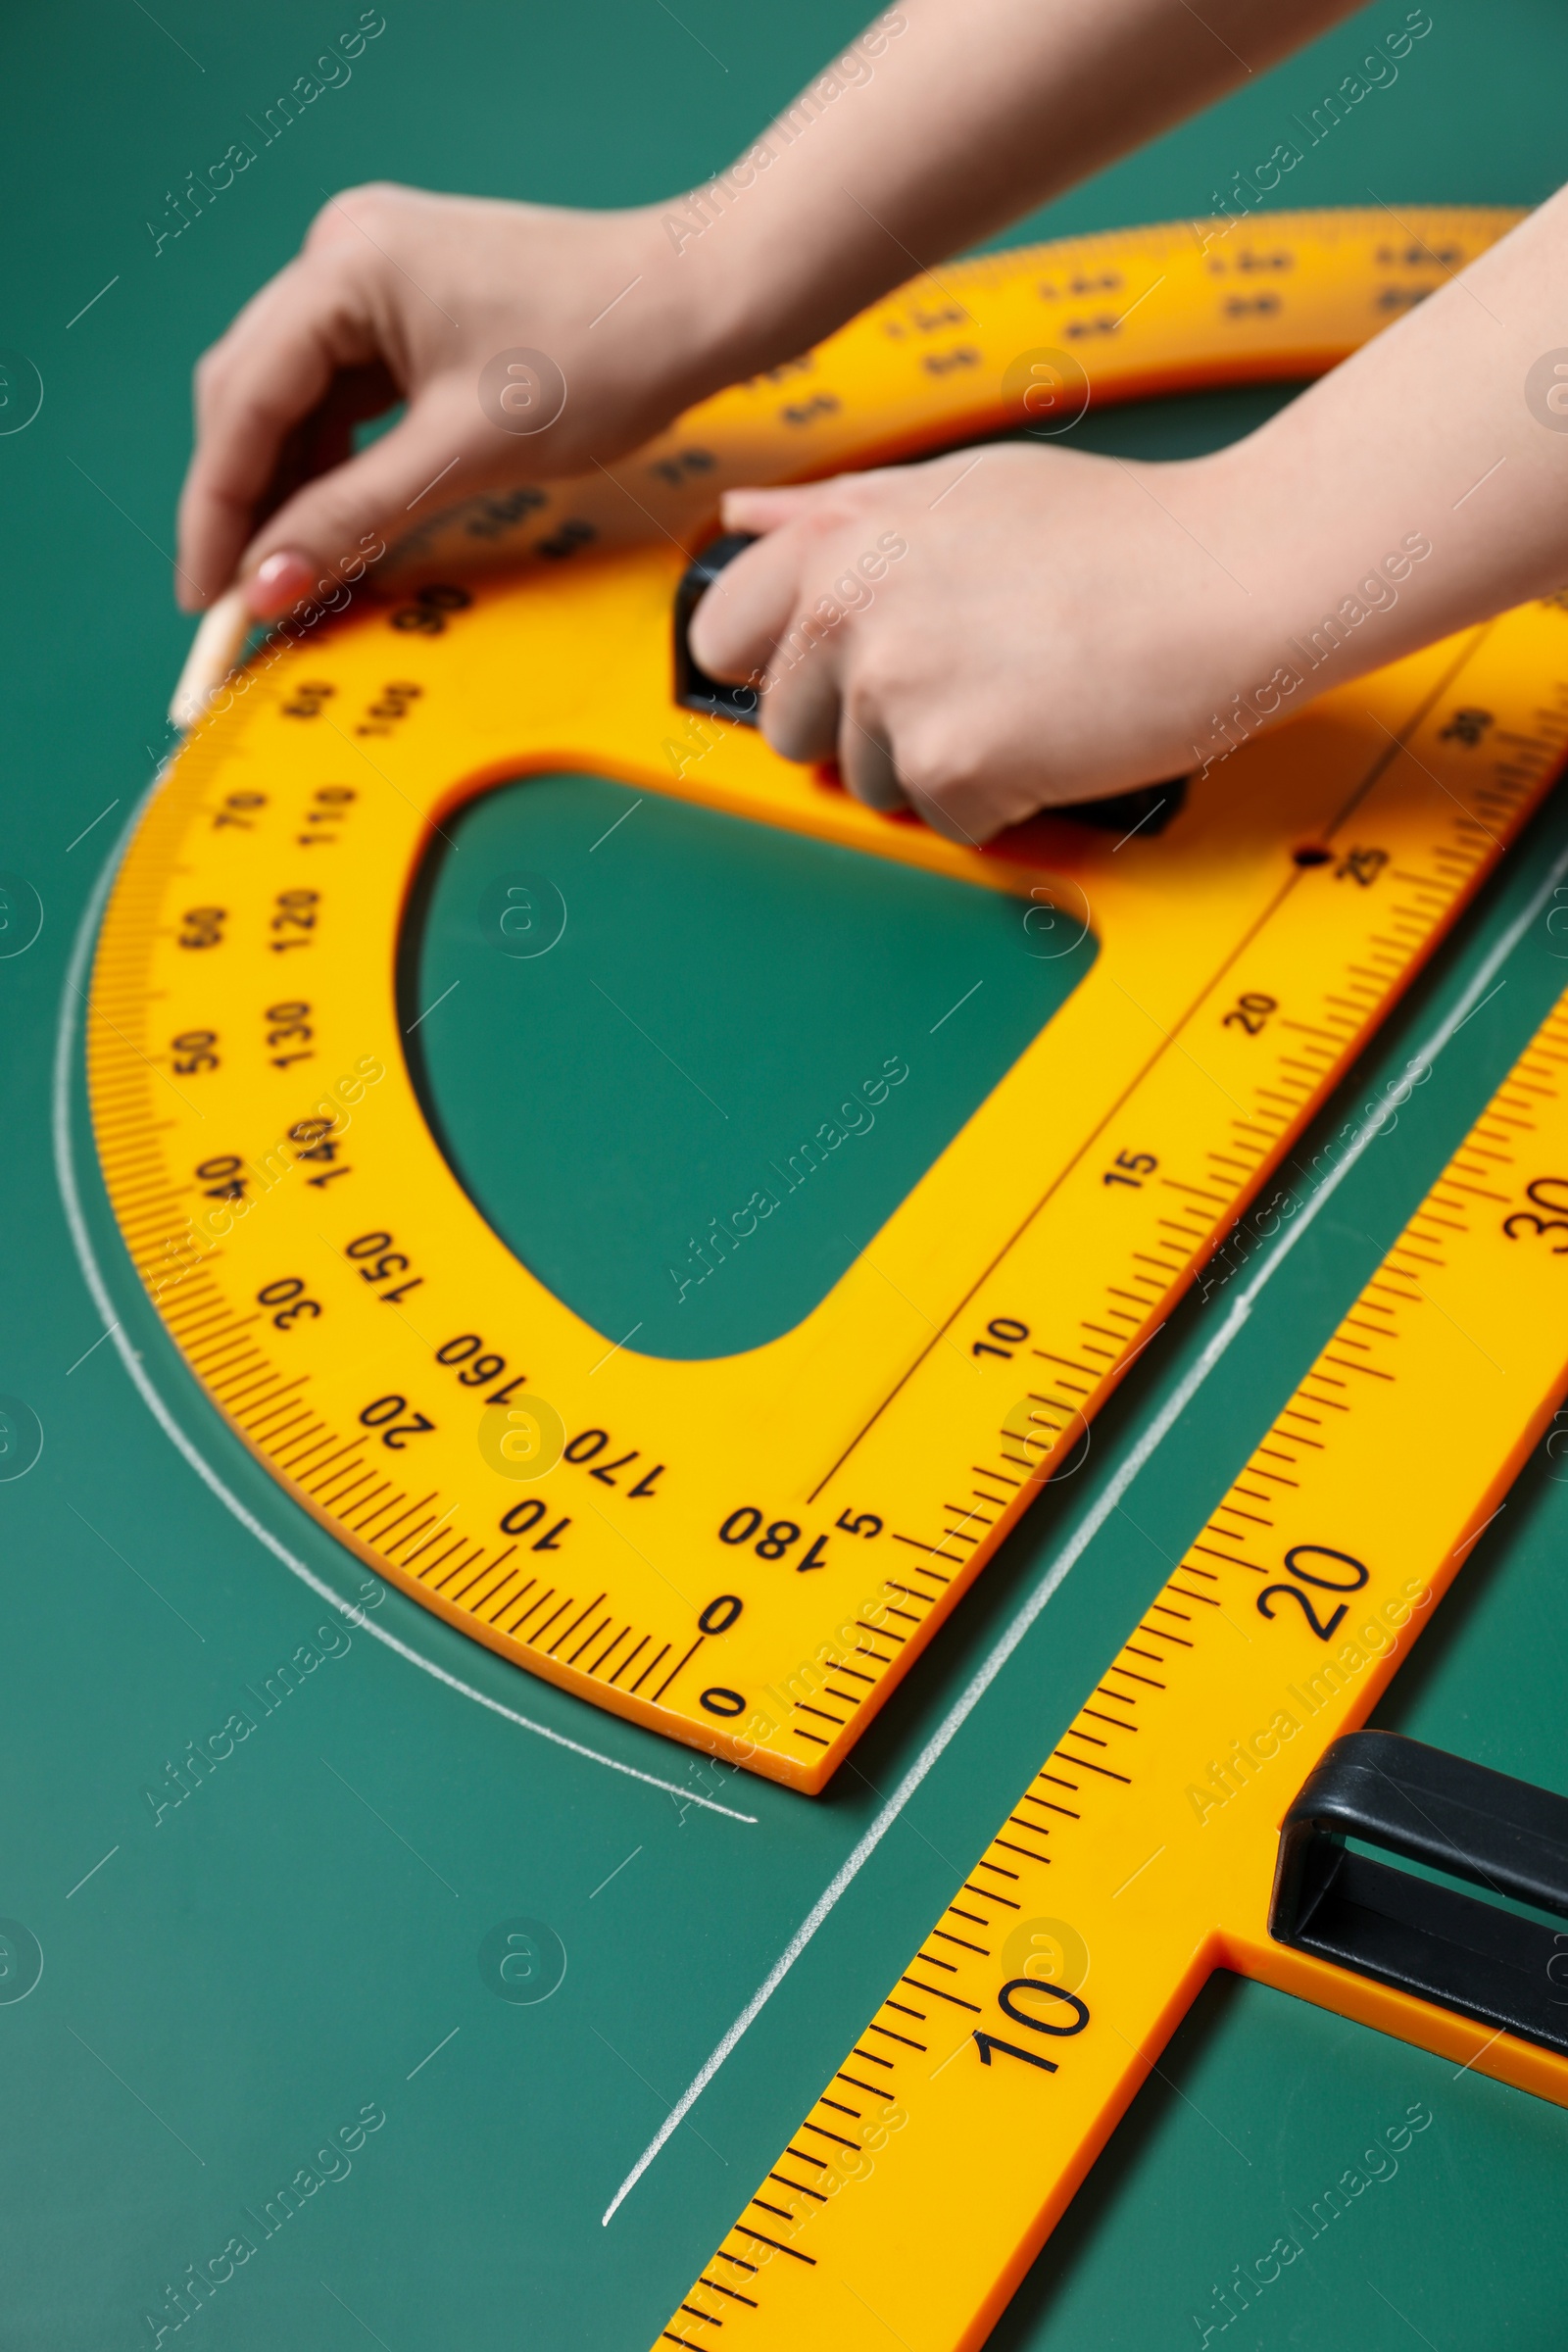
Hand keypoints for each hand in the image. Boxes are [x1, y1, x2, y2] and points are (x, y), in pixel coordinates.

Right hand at [175, 183, 720, 614]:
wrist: (700, 302)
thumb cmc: (603, 358)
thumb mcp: (466, 453)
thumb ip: (353, 518)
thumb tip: (266, 586)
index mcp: (345, 266)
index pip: (243, 401)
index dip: (217, 511)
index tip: (205, 599)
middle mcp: (343, 252)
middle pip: (253, 393)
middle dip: (242, 502)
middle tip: (237, 603)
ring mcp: (375, 273)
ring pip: (296, 398)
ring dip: (289, 487)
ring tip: (287, 576)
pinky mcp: (411, 303)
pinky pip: (346, 392)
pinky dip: (337, 461)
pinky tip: (336, 524)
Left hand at [687, 440, 1272, 842]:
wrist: (1231, 576)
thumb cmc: (1115, 533)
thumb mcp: (958, 490)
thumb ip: (837, 514)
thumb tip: (744, 520)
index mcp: (840, 537)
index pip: (723, 633)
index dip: (773, 666)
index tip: (824, 674)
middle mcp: (850, 611)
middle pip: (792, 730)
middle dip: (863, 726)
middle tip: (964, 680)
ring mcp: (897, 692)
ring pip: (873, 785)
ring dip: (941, 764)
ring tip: (1025, 693)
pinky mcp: (953, 766)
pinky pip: (947, 823)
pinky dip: (1001, 800)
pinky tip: (1054, 732)